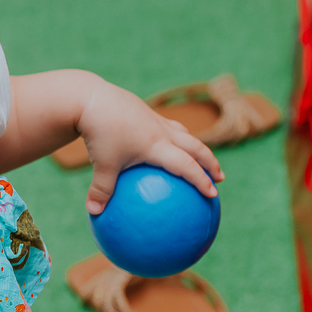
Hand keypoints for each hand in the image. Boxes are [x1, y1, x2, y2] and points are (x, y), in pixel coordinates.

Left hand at [75, 80, 221, 214]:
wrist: (91, 98)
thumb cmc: (98, 133)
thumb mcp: (100, 165)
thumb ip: (101, 191)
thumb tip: (95, 214)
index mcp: (156, 145)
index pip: (187, 165)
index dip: (202, 179)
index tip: (213, 194)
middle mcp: (162, 131)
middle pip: (196, 147)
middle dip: (210, 163)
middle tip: (220, 177)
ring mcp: (155, 119)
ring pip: (183, 134)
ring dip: (196, 147)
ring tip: (201, 158)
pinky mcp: (145, 111)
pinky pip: (167, 126)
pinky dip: (175, 137)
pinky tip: (166, 144)